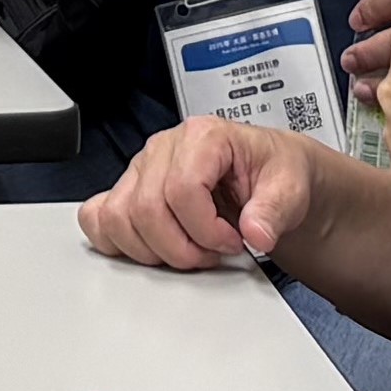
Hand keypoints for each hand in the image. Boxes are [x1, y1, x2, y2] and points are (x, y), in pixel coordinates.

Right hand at [76, 116, 316, 272]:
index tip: (232, 242)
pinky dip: (116, 241)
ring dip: (152, 250)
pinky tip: (150, 247)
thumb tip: (256, 232)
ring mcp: (142, 169)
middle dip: (181, 247)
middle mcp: (164, 148)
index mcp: (203, 136)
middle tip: (211, 254)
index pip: (181, 189)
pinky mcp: (130, 190)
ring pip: (117, 218)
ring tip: (188, 251)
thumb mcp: (292, 186)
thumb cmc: (275, 173)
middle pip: (146, 209)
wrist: (271, 176)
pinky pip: (98, 217)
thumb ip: (275, 208)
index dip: (206, 229)